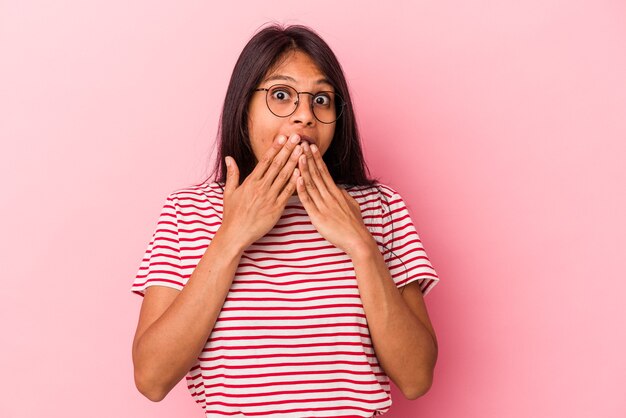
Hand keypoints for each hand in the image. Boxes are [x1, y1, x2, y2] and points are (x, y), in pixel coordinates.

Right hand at [220, 133, 302, 249]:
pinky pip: (287, 193)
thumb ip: (232, 174)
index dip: (275, 148)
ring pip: (284, 176)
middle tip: (297, 137)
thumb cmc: (232, 214)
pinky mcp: (276, 209)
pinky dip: (294, 182)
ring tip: (302, 150)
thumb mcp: (229, 192)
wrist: (236, 234)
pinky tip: (301, 171)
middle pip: (277, 165)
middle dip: (288, 149)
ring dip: (294, 161)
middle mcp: (260, 187)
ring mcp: (269, 198)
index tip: (282, 137)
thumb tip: (229, 158)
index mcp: (250, 182)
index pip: (265, 161)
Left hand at [296, 141, 374, 256]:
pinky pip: (308, 200)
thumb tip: (339, 189)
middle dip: (309, 157)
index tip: (311, 147)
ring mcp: (324, 205)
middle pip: (317, 173)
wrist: (358, 240)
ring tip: (298, 155)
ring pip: (312, 183)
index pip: (325, 172)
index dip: (317, 158)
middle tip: (302, 143)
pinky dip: (302, 189)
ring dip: (304, 169)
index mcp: (337, 193)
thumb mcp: (352, 205)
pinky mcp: (318, 216)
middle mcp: (330, 196)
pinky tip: (296, 178)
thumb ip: (344, 196)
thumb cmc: (355, 225)